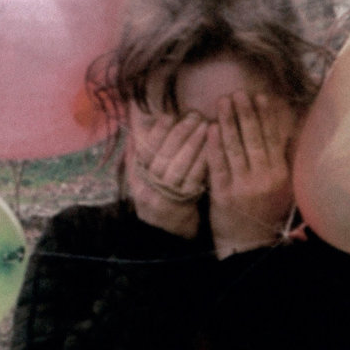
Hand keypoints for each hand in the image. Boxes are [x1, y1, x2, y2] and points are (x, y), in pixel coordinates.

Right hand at [126, 109, 209, 238]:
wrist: (163, 235)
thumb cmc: (155, 198)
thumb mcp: (140, 178)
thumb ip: (137, 152)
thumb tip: (136, 121)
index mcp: (137, 177)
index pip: (144, 150)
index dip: (156, 132)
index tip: (169, 115)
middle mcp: (148, 187)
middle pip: (163, 155)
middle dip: (180, 132)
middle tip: (195, 115)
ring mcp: (166, 196)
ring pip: (179, 165)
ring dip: (194, 143)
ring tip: (206, 125)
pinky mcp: (185, 204)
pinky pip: (194, 178)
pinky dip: (204, 160)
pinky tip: (213, 146)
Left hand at [206, 91, 293, 255]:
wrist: (248, 245)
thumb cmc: (265, 213)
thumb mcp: (283, 188)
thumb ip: (284, 161)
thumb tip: (287, 131)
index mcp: (281, 175)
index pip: (273, 139)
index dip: (266, 116)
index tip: (260, 96)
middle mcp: (264, 178)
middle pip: (254, 139)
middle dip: (245, 113)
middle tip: (238, 92)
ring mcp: (243, 186)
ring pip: (235, 147)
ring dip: (229, 122)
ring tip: (222, 101)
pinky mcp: (223, 194)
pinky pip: (218, 164)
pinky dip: (214, 145)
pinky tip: (210, 127)